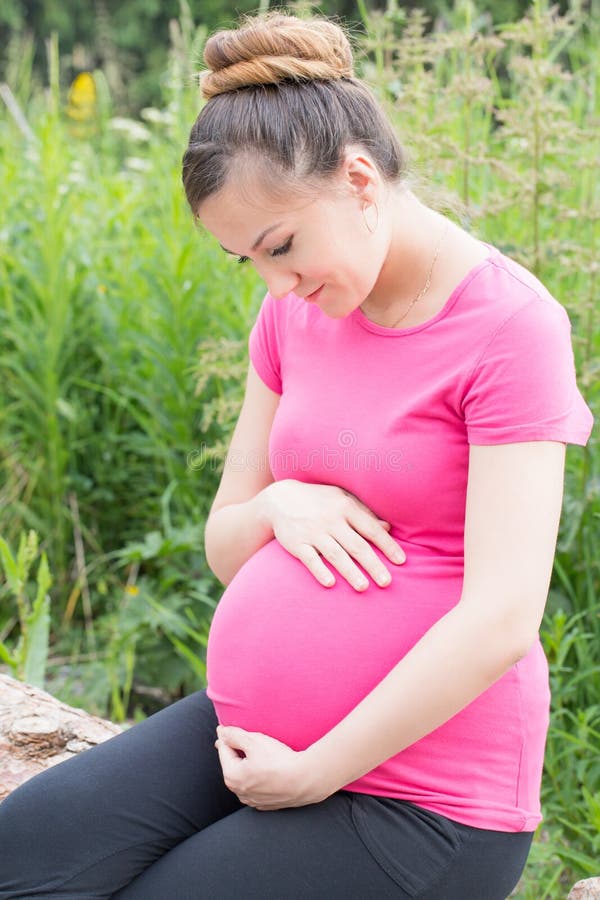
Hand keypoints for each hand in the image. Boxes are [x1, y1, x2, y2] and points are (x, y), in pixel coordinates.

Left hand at [215, 725, 330, 810]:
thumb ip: (234, 735)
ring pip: (245, 777)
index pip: (223, 750)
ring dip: (248, 766)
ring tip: (262, 754)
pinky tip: (269, 770)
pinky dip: (258, 778)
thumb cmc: (279, 760)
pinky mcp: (266, 805)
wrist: (306, 780)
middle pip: (233, 764)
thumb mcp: (254, 741)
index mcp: (232, 776)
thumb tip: (221, 732)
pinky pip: (256, 787)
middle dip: (238, 752)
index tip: (230, 728)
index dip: (227, 736)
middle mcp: (239, 792)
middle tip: (249, 740)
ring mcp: (252, 801)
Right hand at [260, 479, 405, 591]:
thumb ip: (364, 513)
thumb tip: (388, 528)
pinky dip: (319, 571)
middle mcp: (330, 520)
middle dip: (373, 564)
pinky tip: (330, 584)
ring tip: (363, 588)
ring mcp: (312, 532)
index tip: (401, 561)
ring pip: (335, 554)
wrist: (279, 498)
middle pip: (356, 545)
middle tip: (387, 582)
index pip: (370, 528)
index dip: (387, 545)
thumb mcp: (341, 499)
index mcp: (345, 507)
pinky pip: (309, 559)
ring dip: (350, 572)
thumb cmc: (318, 500)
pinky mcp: (296, 543)